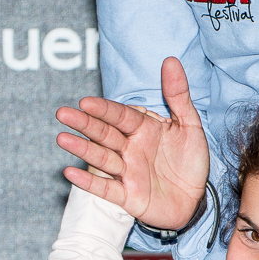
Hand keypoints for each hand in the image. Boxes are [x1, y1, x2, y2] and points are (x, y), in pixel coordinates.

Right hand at [56, 57, 209, 228]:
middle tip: (62, 113)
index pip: (120, 115)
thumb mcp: (190, 125)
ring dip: (81, 148)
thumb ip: (178, 95)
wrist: (197, 199)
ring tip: (62, 139)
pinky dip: (88, 182)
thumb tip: (171, 60)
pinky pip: (106, 188)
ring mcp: (127, 172)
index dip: (104, 109)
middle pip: (104, 133)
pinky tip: (70, 173)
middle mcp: (131, 148)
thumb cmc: (190, 160)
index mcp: (143, 128)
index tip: (86, 102)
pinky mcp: (128, 196)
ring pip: (101, 158)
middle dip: (84, 124)